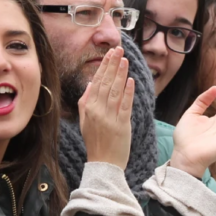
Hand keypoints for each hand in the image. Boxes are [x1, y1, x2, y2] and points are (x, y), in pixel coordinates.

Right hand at [78, 48, 134, 168]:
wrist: (104, 164)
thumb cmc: (95, 142)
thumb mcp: (85, 121)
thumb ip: (86, 101)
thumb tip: (91, 83)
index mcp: (89, 109)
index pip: (97, 82)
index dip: (104, 67)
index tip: (110, 54)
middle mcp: (98, 111)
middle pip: (106, 83)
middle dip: (113, 65)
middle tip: (119, 50)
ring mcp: (110, 118)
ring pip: (115, 92)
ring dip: (121, 74)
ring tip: (125, 60)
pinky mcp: (122, 125)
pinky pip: (125, 106)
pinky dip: (128, 93)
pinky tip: (130, 81)